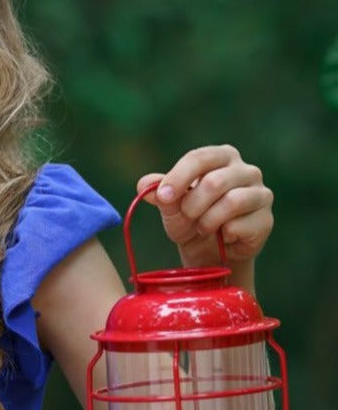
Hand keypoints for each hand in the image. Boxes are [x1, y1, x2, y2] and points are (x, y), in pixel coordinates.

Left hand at [138, 144, 272, 269]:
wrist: (211, 252)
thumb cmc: (191, 220)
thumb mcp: (171, 207)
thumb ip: (160, 193)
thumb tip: (144, 185)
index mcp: (222, 157)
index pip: (200, 157)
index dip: (179, 177)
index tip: (163, 196)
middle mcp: (246, 170)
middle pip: (215, 182)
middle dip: (192, 205)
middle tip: (186, 217)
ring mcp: (260, 194)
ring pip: (231, 202)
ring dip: (207, 221)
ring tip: (203, 227)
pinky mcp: (266, 220)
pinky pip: (239, 225)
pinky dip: (223, 235)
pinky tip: (223, 236)